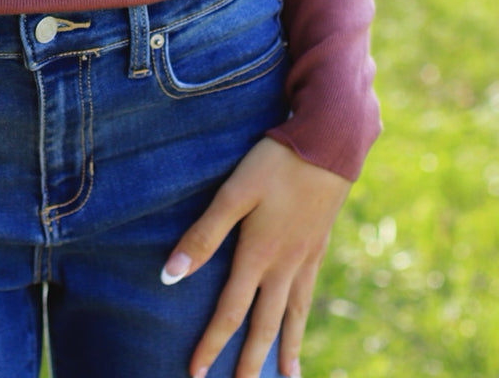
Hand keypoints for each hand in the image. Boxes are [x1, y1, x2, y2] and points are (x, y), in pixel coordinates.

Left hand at [161, 136, 350, 377]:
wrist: (329, 143)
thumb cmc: (275, 164)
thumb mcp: (234, 193)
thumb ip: (203, 235)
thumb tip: (170, 276)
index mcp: (259, 256)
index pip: (229, 312)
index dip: (212, 344)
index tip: (196, 373)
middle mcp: (284, 266)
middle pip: (265, 325)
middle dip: (250, 361)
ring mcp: (305, 258)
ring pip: (293, 315)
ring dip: (286, 347)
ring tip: (287, 377)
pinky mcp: (318, 245)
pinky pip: (308, 294)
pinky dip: (302, 317)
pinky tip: (299, 317)